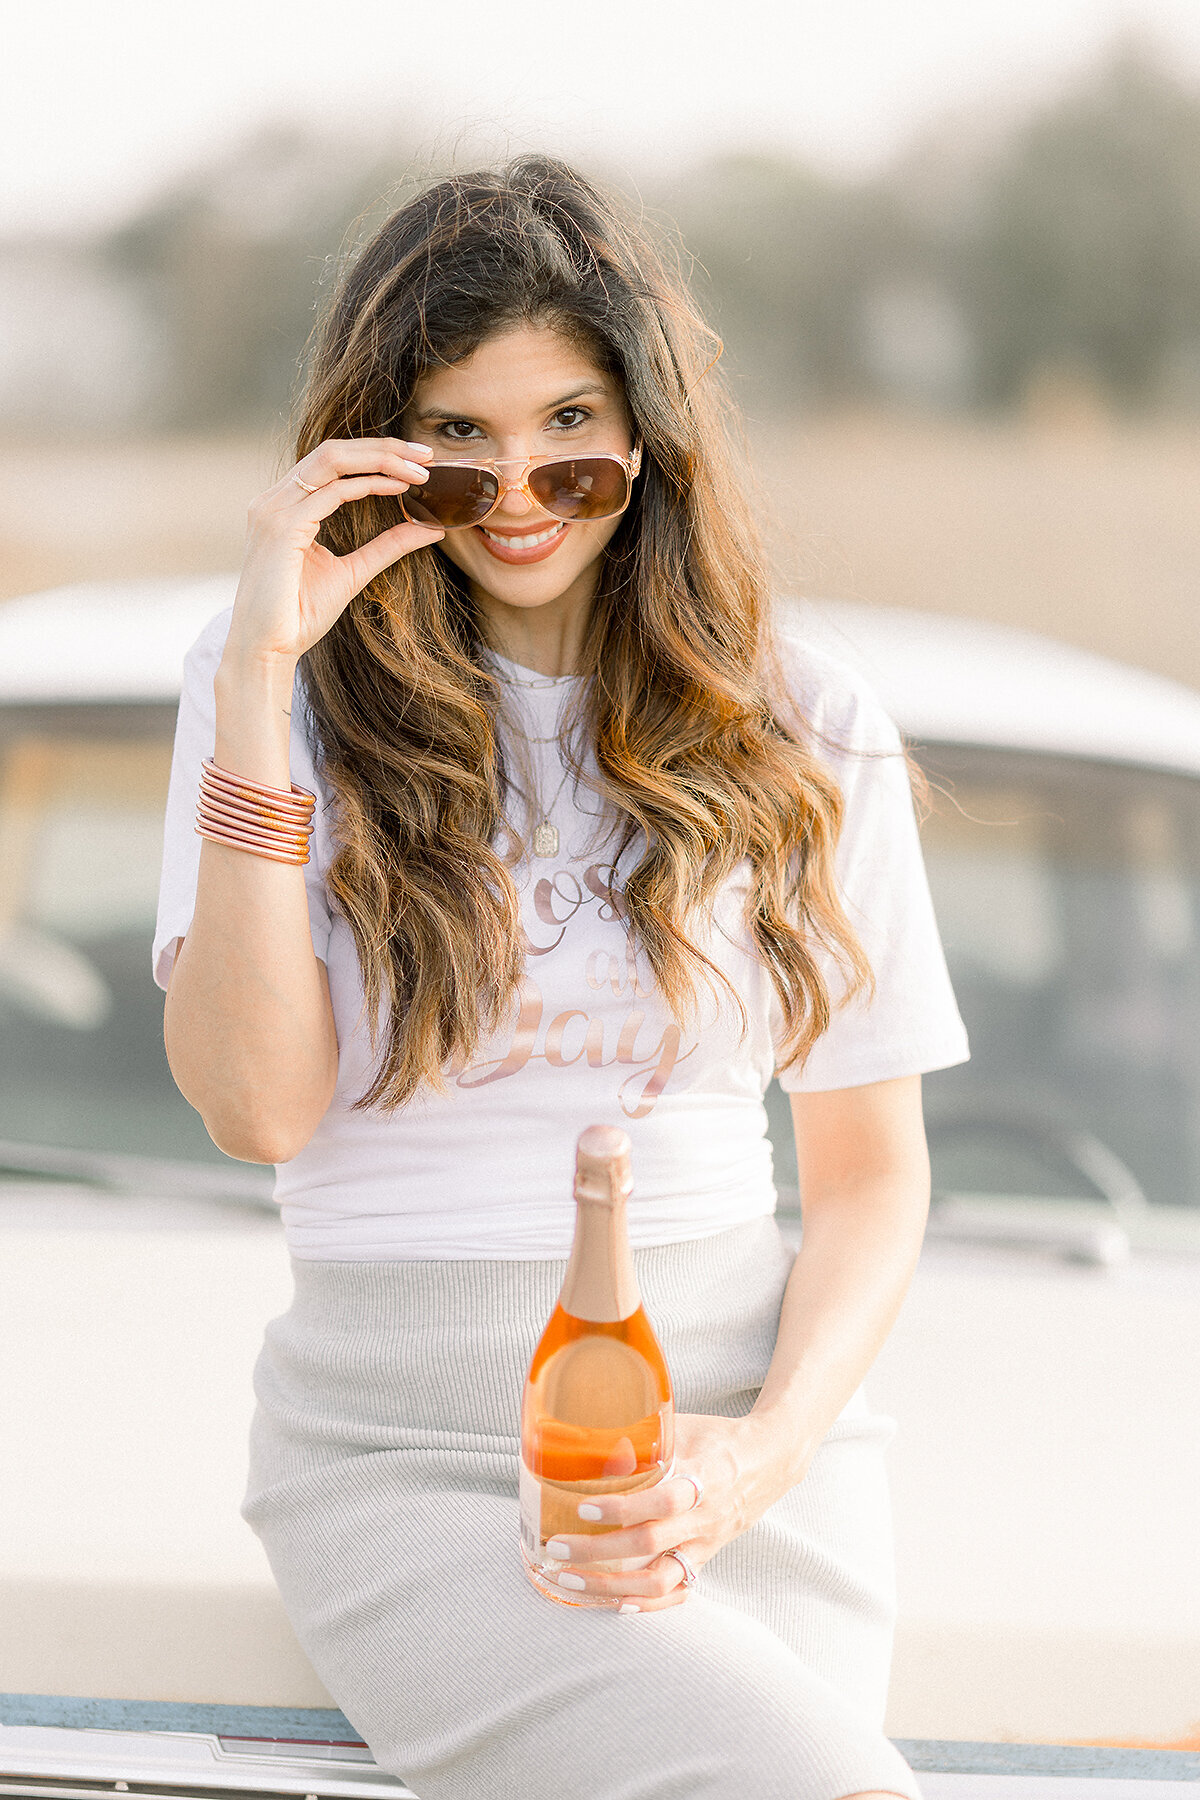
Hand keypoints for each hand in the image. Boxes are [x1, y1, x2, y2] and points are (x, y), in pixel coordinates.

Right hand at [225, 437, 443, 669]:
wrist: (267, 649)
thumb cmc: (299, 615)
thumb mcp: (353, 572)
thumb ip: (387, 546)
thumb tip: (430, 527)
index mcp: (286, 507)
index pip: (333, 463)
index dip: (377, 455)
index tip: (419, 462)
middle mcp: (275, 501)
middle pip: (334, 451)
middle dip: (384, 447)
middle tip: (426, 455)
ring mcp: (274, 510)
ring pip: (332, 460)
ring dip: (381, 459)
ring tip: (419, 469)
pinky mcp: (281, 528)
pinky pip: (331, 492)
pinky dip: (368, 485)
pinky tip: (398, 488)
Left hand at [542, 1411, 801, 1613]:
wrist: (770, 1460)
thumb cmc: (718, 1437)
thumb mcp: (684, 1426)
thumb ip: (645, 1437)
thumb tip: (593, 1443)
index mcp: (701, 1478)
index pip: (662, 1501)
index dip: (622, 1509)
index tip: (584, 1507)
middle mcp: (703, 1518)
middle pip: (649, 1545)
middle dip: (597, 1552)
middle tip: (557, 1546)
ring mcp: (705, 1544)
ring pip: (659, 1580)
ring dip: (610, 1587)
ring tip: (569, 1581)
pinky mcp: (705, 1560)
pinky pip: (676, 1591)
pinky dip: (645, 1604)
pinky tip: (613, 1604)